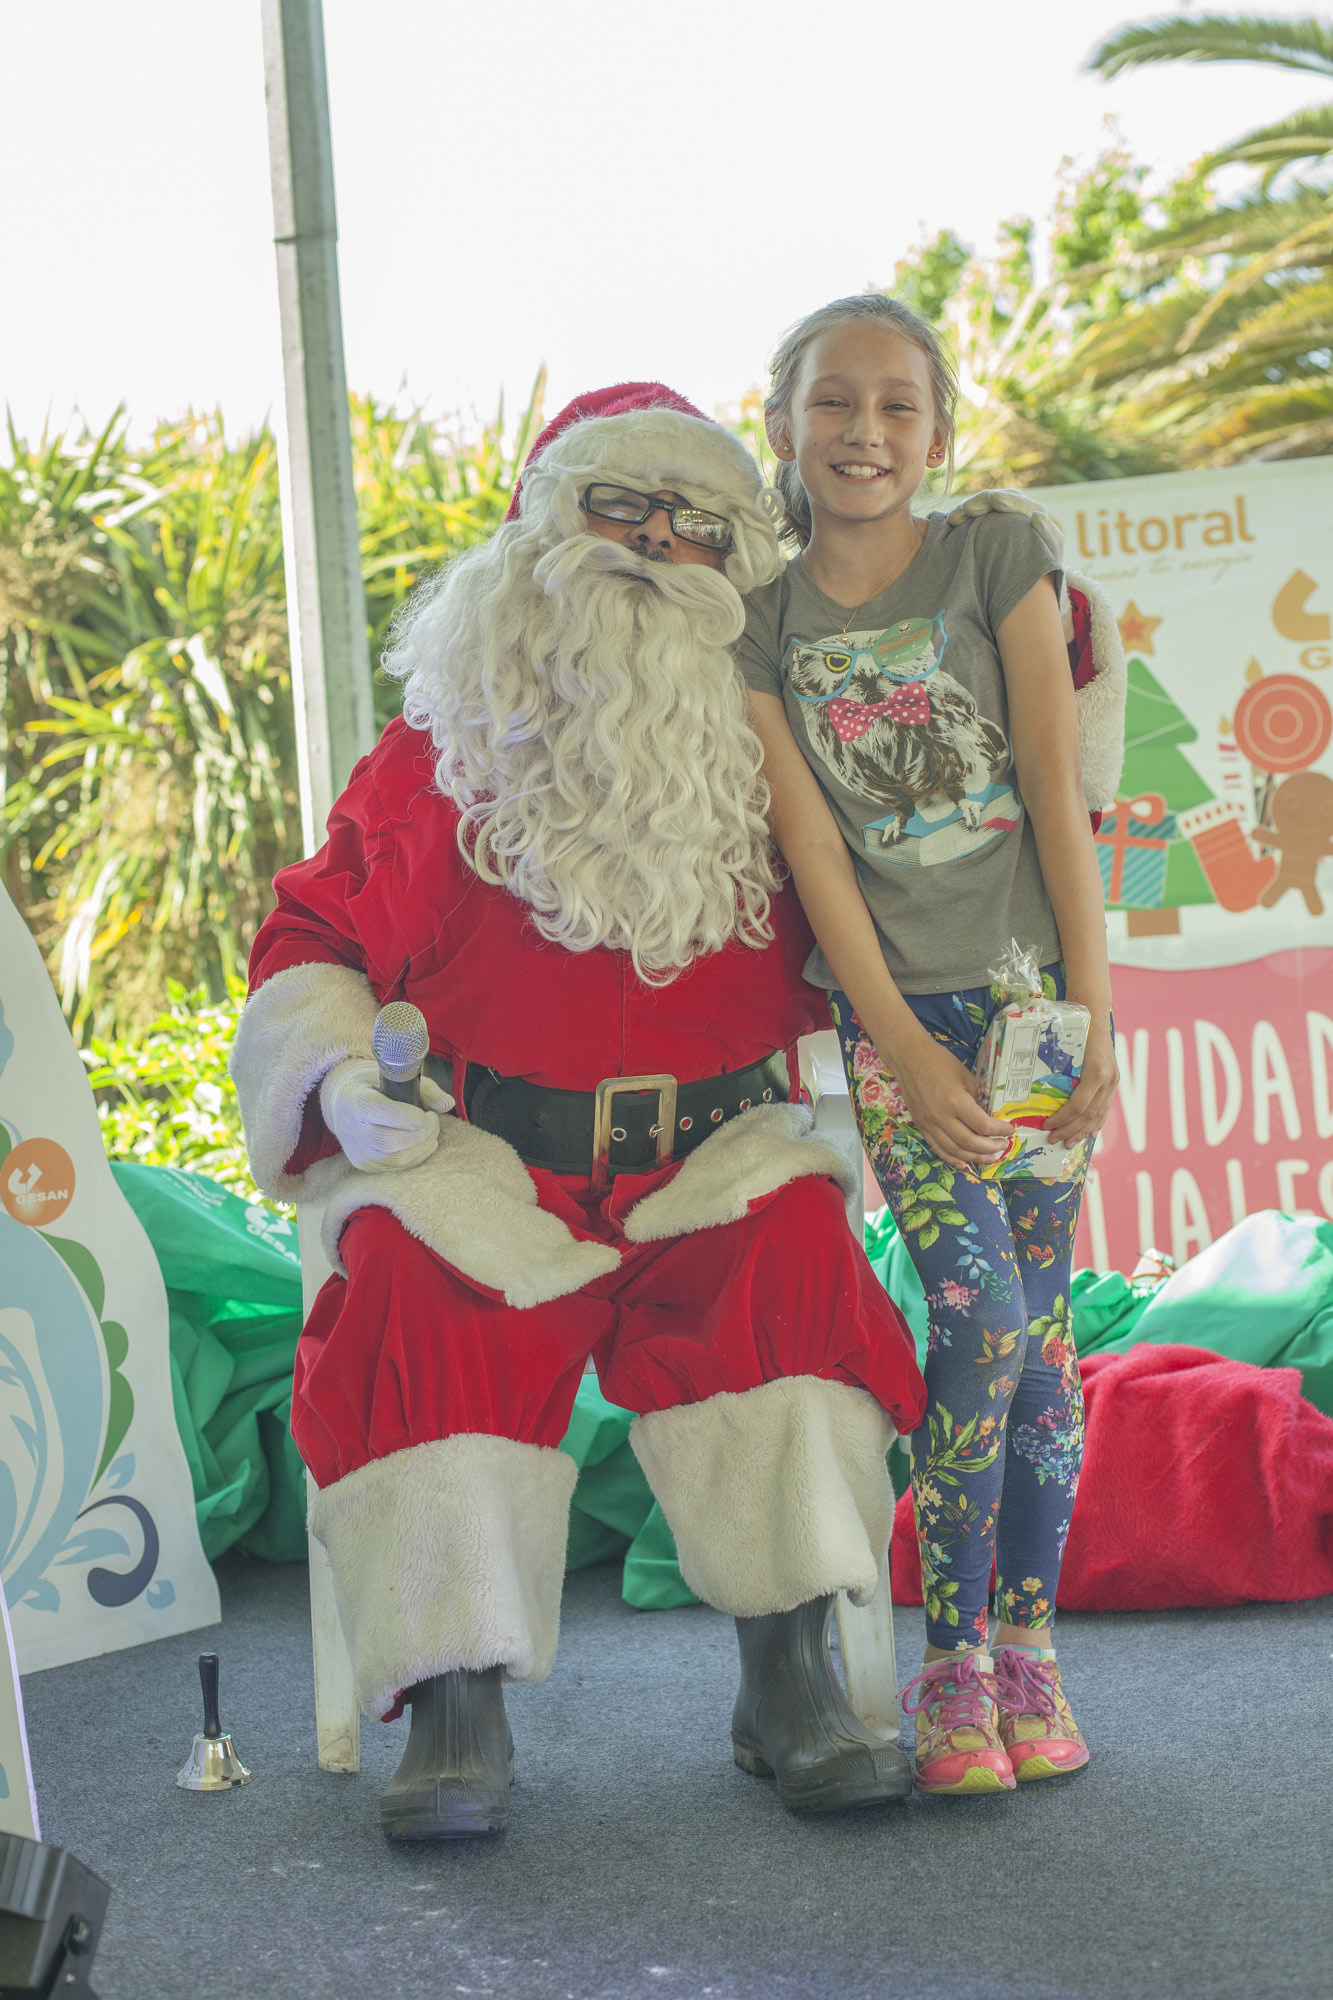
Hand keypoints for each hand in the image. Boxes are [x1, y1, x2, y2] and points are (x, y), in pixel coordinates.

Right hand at [319, 1058, 451, 1173]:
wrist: (342, 1103)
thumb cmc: (374, 1086)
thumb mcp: (396, 1077)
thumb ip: (425, 1089)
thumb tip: (447, 1104)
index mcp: (356, 1100)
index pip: (379, 1111)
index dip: (409, 1116)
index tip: (426, 1112)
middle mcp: (353, 1129)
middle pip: (390, 1141)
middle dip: (423, 1134)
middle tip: (434, 1122)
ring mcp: (358, 1151)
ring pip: (396, 1159)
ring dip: (423, 1147)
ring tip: (430, 1133)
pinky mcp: (364, 1165)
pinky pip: (396, 1169)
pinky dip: (416, 1158)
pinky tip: (421, 1144)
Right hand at [892, 1035, 1014, 1172]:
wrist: (908, 1058)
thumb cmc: (938, 1061)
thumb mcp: (965, 1075)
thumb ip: (978, 1096)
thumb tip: (989, 1114)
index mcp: (955, 1101)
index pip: (982, 1125)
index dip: (999, 1131)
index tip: (1009, 1130)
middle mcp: (941, 1117)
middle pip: (970, 1143)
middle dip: (990, 1148)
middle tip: (1002, 1145)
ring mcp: (929, 1124)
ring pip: (955, 1151)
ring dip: (975, 1158)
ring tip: (990, 1157)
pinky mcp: (921, 1126)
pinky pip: (938, 1149)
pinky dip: (952, 1159)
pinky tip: (965, 1163)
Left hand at [1044, 1019, 1118, 1147]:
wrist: (1095, 1014)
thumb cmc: (1075, 1029)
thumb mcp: (1064, 1049)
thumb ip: (1056, 1071)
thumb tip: (1033, 1093)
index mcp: (1097, 1073)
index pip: (1079, 1106)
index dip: (1063, 1119)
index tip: (1047, 1126)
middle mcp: (1108, 1079)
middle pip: (1089, 1114)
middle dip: (1070, 1130)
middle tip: (1053, 1140)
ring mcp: (1113, 1081)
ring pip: (1099, 1114)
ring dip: (1082, 1131)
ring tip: (1068, 1143)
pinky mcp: (1114, 1081)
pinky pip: (1106, 1107)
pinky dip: (1097, 1122)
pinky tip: (1089, 1133)